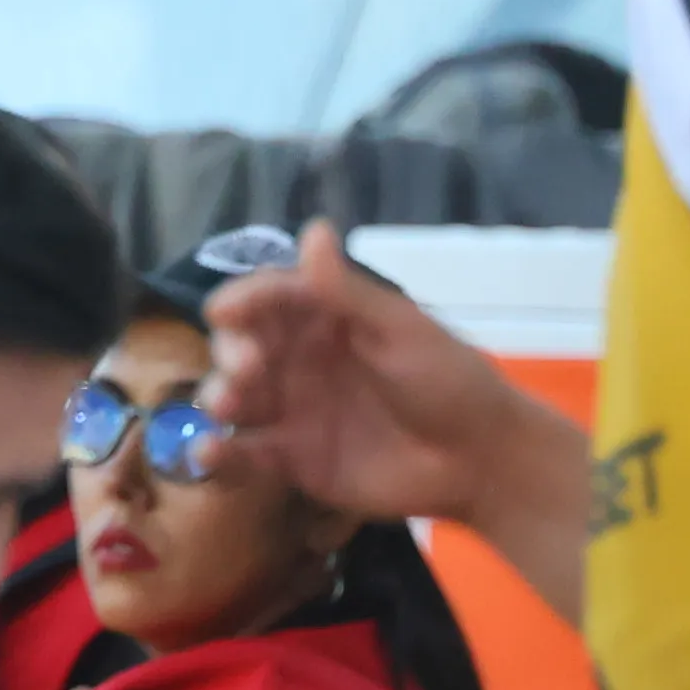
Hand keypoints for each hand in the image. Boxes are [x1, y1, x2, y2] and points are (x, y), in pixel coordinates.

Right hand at [205, 223, 550, 533]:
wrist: (480, 458)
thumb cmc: (446, 381)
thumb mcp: (400, 330)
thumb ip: (348, 291)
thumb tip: (313, 228)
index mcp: (324, 318)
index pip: (268, 298)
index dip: (243, 301)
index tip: (226, 312)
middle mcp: (298, 359)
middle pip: (240, 344)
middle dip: (231, 351)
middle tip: (247, 368)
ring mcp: (291, 410)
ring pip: (234, 396)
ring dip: (219, 395)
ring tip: (225, 407)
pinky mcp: (291, 460)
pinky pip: (243, 455)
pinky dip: (220, 454)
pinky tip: (209, 452)